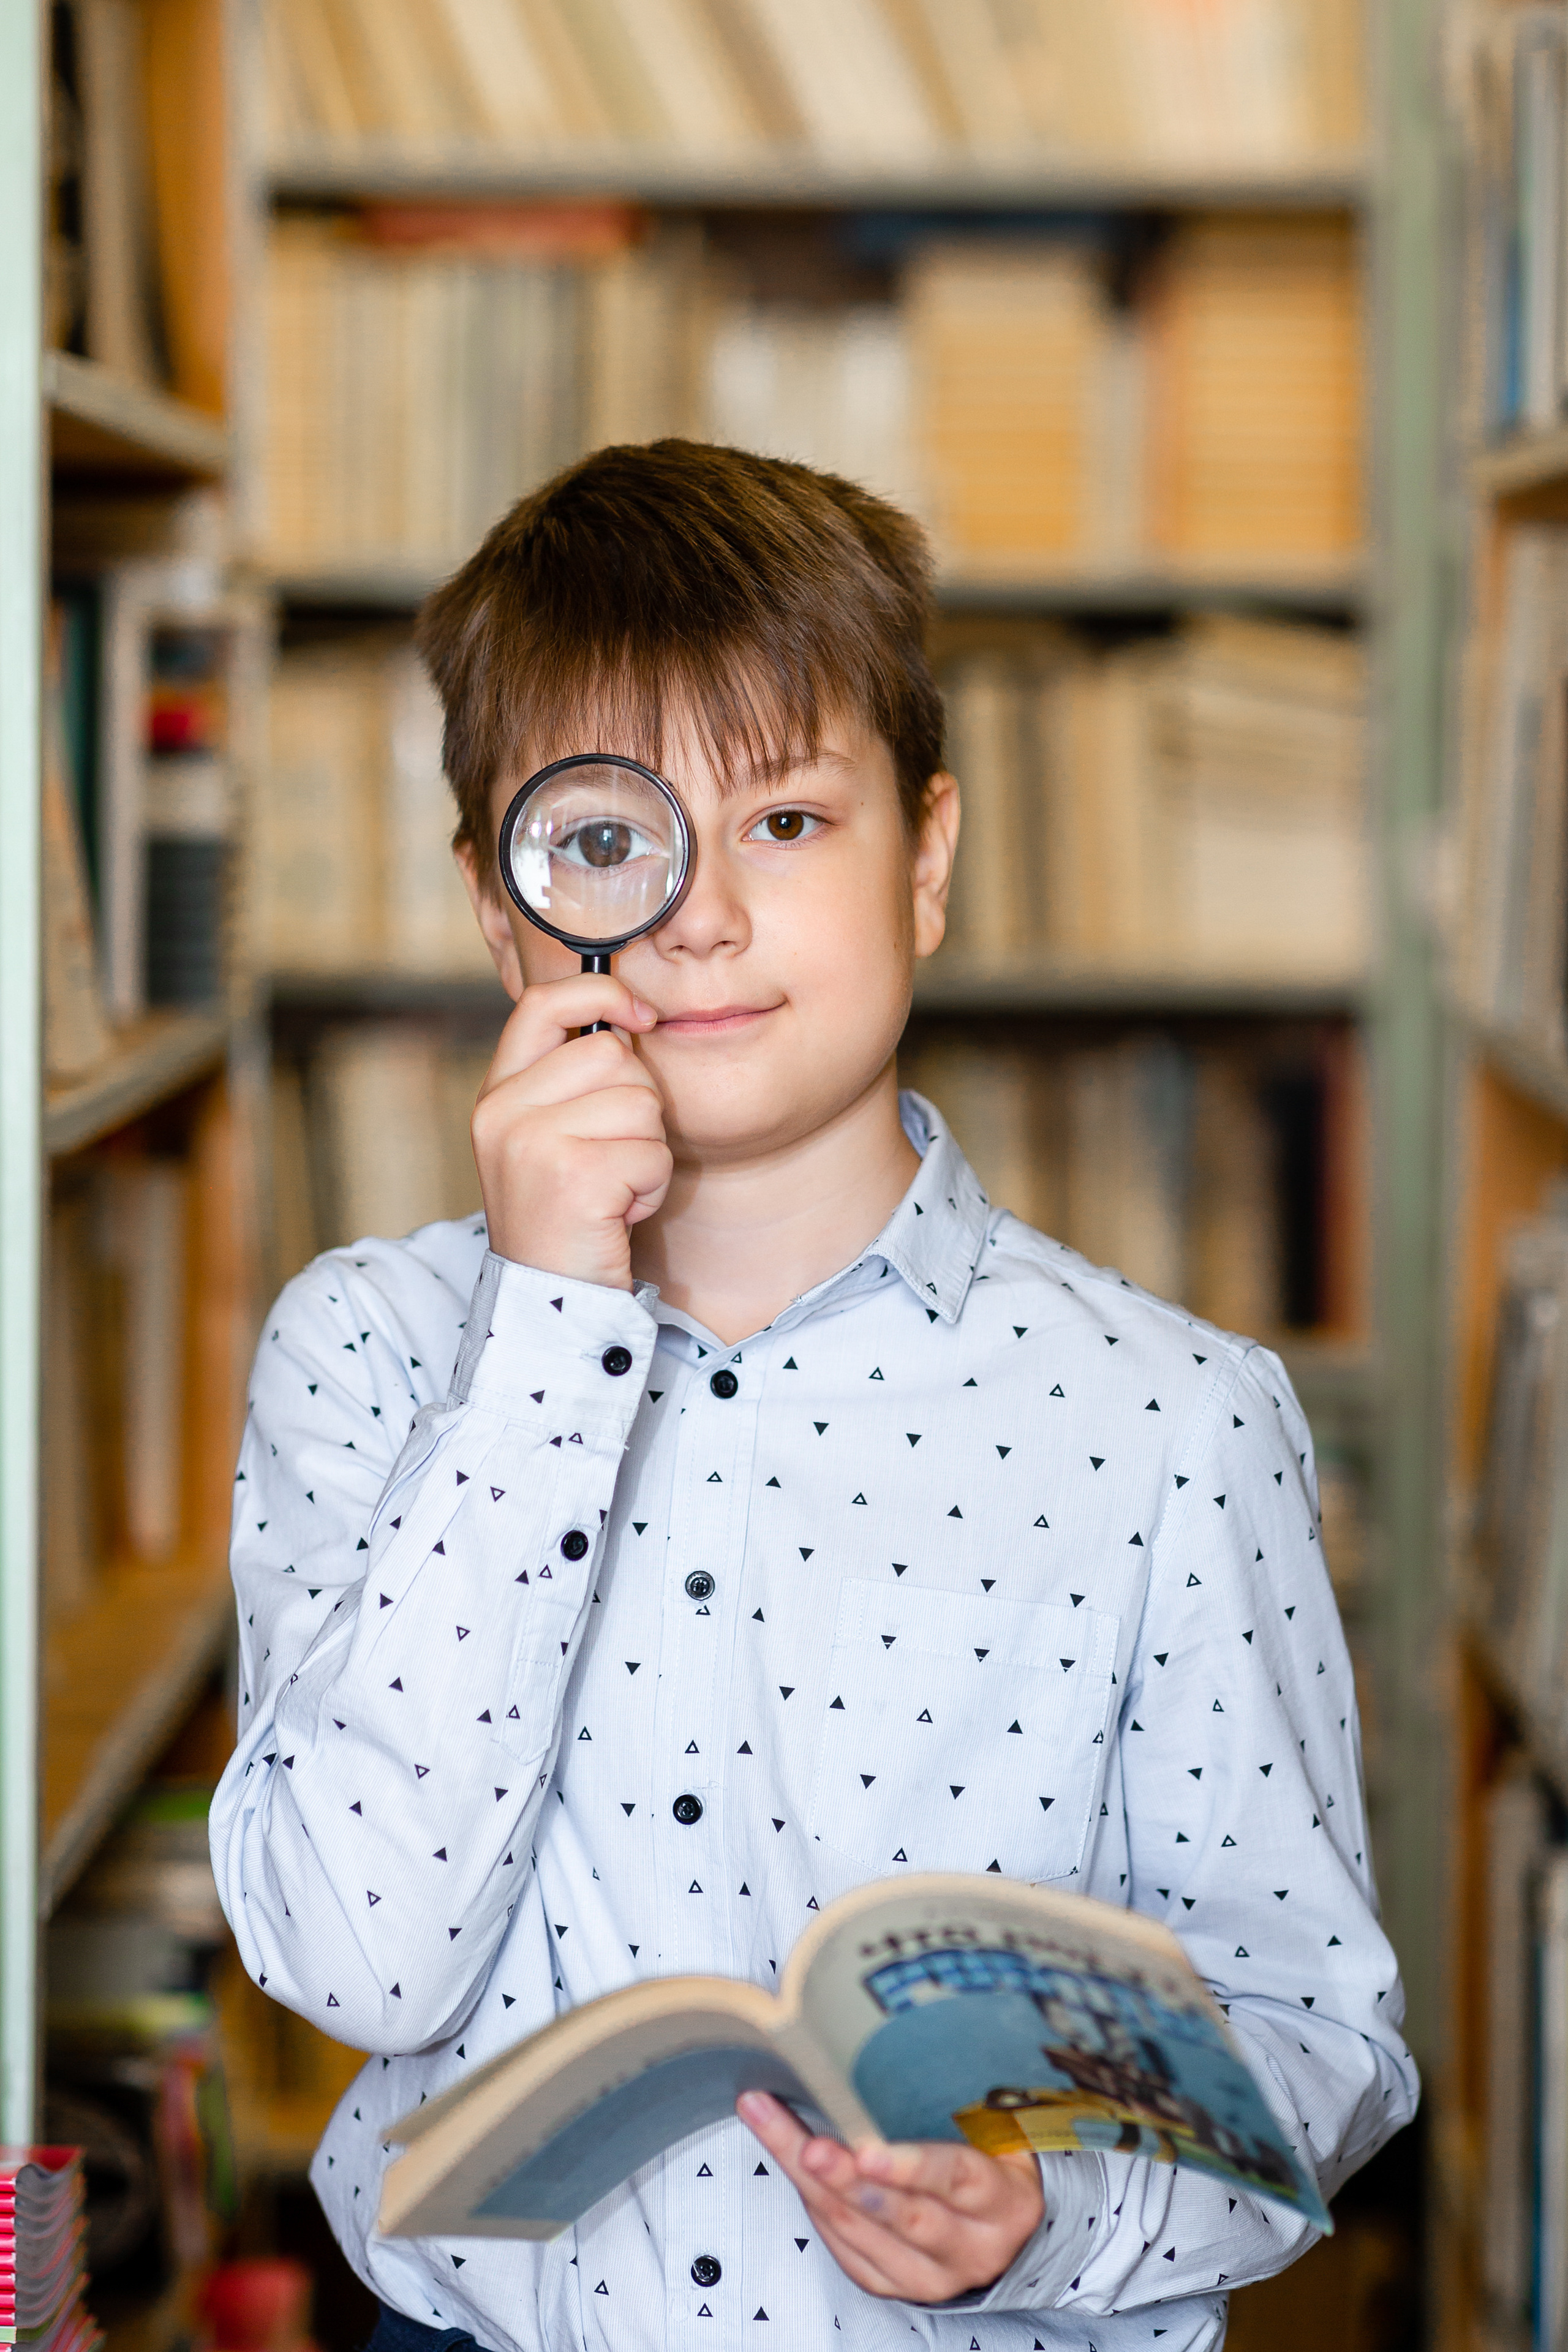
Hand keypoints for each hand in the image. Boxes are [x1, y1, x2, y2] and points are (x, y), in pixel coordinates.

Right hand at [470, 974, 670, 1288]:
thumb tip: (632, 1016)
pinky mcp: (572, 1177)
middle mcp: (502, 1112)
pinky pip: (651, 1152)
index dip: (600, 991)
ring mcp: (532, 1143)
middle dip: (637, 1104)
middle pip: (612, 1053)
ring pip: (640, 1101)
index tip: (641, 1015)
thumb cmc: (569, 1217)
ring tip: (614, 1188)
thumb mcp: (551, 1138)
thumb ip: (572, 1079)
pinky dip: (651, 1187)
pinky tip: (619, 1213)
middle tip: (611, 1158)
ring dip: (647, 1149)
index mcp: (497, 1094)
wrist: (550, 1305)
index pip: (542, 1004)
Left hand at [736, 2090, 1043, 2303]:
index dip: (911, 2168)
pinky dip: (815, 2205)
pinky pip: (847, 2250)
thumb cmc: (996, 2159)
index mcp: (1005, 2201)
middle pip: (903, 2216)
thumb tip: (900, 2039)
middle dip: (847, 2179)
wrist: (1008, 2230)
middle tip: (808, 2147)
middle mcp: (972, 2248)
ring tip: (770, 2126)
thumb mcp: (999, 2131)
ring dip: (812, 2181)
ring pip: (862, 2233)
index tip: (866, 2150)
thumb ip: (962, 2104)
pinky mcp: (897, 2288)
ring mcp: (933, 2277)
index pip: (958, 2180)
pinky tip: (789, 2161)